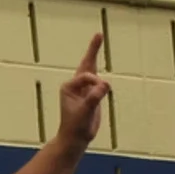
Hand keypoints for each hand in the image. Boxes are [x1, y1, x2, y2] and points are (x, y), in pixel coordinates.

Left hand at [53, 30, 108, 147]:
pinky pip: (98, 81)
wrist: (75, 139)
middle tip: (99, 34)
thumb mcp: (85, 112)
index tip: (101, 90)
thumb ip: (94, 98)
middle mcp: (75, 85)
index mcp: (69, 87)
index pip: (86, 77)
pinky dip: (100, 71)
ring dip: (95, 55)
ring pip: (92, 70)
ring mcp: (83, 90)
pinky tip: (101, 64)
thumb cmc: (75, 126)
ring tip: (98, 39)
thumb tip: (105, 84)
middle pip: (86, 64)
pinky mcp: (91, 96)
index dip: (95, 82)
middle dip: (93, 49)